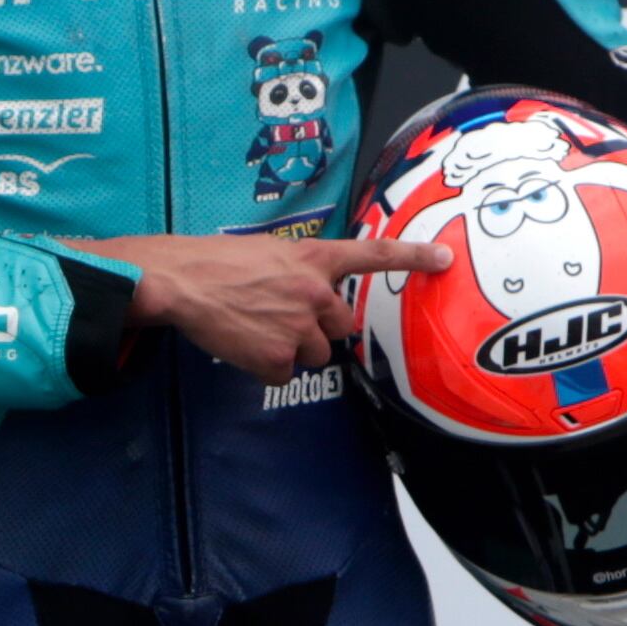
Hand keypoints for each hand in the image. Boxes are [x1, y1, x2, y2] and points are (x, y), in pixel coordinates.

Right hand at [71, 231, 448, 379]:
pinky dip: (263, 365)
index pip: (375, 255)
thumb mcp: (267, 252)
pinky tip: (242, 343)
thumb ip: (299, 271)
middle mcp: (315, 291)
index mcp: (314, 258)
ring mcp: (299, 326)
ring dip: (290, 348)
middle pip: (339, 327)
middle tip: (278, 317)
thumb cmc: (215, 262)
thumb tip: (309, 298)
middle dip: (316, 329)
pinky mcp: (277, 356)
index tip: (445, 259)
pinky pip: (282, 373)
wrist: (181, 281)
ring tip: (253, 328)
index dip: (413, 256)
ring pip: (313, 354)